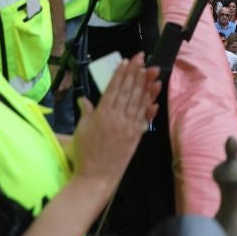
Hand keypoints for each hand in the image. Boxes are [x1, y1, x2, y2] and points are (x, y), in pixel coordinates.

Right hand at [71, 55, 160, 185]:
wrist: (95, 176)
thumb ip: (86, 112)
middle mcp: (117, 117)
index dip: (121, 73)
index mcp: (102, 113)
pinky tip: (155, 96)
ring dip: (146, 85)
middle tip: (141, 59)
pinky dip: (150, 106)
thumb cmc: (85, 153)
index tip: (126, 61)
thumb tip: (84, 99)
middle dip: (135, 73)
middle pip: (128, 90)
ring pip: (139, 101)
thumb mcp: (81, 130)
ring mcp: (128, 126)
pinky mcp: (136, 136)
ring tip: (152, 71)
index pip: (113, 88)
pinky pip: (145, 118)